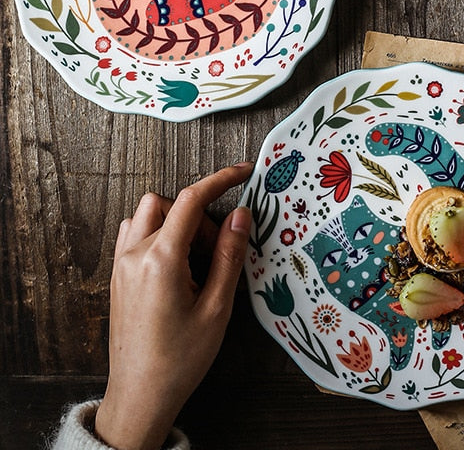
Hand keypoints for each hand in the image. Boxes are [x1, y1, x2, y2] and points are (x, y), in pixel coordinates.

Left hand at [94, 163, 252, 449]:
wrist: (140, 395)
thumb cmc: (179, 359)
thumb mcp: (217, 308)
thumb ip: (229, 255)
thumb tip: (241, 215)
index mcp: (161, 260)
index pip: (191, 199)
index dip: (220, 179)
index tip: (241, 172)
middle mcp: (135, 254)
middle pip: (172, 205)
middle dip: (201, 217)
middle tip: (218, 251)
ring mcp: (121, 264)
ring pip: (149, 213)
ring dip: (176, 222)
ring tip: (195, 258)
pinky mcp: (117, 275)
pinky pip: (134, 233)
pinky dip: (158, 233)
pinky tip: (175, 263)